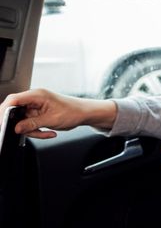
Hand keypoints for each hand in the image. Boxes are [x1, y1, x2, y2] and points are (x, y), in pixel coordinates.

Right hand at [1, 89, 116, 138]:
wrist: (85, 113)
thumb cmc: (73, 111)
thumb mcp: (51, 119)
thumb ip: (32, 124)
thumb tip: (17, 128)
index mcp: (37, 95)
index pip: (13, 100)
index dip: (4, 111)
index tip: (3, 123)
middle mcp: (34, 99)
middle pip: (16, 112)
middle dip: (23, 125)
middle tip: (31, 132)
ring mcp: (35, 106)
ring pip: (23, 121)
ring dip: (32, 130)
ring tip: (45, 132)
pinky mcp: (38, 113)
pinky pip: (30, 124)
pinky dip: (37, 130)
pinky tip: (48, 132)